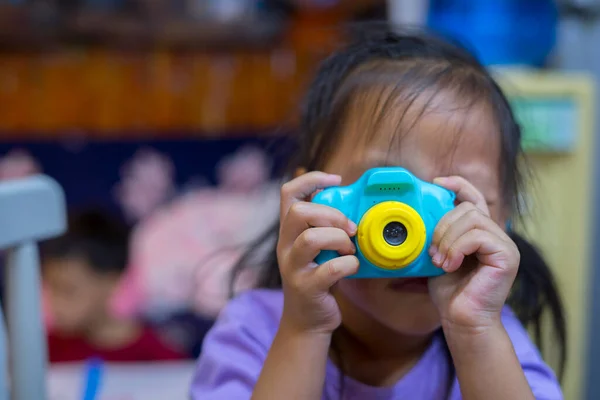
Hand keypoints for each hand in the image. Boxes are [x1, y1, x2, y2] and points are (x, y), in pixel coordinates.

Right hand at [277, 171, 358, 333]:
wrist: (307, 323)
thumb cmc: (318, 279)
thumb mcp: (316, 249)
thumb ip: (324, 226)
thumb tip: (351, 201)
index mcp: (289, 231)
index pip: (288, 192)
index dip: (311, 178)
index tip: (336, 180)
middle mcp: (285, 246)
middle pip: (298, 213)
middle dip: (331, 215)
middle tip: (350, 229)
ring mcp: (293, 268)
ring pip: (311, 239)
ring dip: (339, 240)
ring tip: (350, 250)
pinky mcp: (306, 288)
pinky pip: (330, 269)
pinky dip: (349, 265)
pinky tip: (352, 268)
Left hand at [428, 176, 519, 333]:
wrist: (461, 319)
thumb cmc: (449, 290)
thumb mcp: (437, 254)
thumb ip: (437, 233)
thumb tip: (418, 210)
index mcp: (480, 231)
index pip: (473, 196)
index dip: (457, 184)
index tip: (436, 182)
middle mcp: (496, 234)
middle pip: (467, 207)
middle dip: (442, 226)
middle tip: (432, 252)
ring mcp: (504, 244)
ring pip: (471, 219)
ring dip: (448, 239)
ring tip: (440, 261)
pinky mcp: (507, 255)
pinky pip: (478, 236)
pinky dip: (457, 248)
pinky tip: (450, 265)